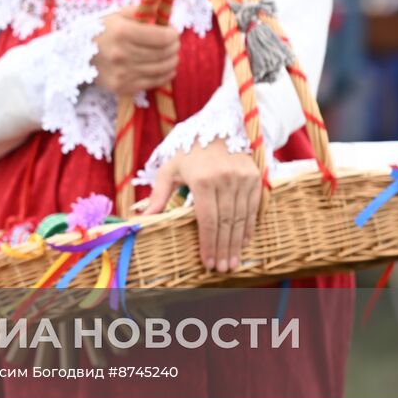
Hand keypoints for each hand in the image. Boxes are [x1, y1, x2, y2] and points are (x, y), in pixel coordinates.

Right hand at [90, 12, 178, 96]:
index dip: (173, 35)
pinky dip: (165, 75)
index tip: (173, 32)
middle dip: (174, 47)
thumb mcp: (117, 15)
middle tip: (174, 44)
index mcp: (122, 32)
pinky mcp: (122, 87)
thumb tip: (163, 13)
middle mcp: (122, 54)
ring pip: (161, 69)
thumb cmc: (100, 32)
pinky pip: (153, 82)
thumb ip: (140, 11)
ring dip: (172, 61)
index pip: (162, 37)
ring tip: (171, 55)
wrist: (74, 55)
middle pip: (164, 53)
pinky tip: (167, 69)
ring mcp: (122, 73)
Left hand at [141, 139, 261, 272]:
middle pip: (225, 223)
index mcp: (202, 179)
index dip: (208, 243)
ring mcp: (242, 178)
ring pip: (241, 218)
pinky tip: (243, 243)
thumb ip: (158, 195)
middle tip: (221, 269)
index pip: (207, 219)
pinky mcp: (255, 177)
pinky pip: (253, 208)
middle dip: (222, 249)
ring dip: (236, 243)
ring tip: (232, 262)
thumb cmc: (189, 153)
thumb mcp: (170, 170)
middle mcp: (225, 179)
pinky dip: (248, 228)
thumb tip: (142, 218)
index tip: (207, 262)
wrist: (217, 129)